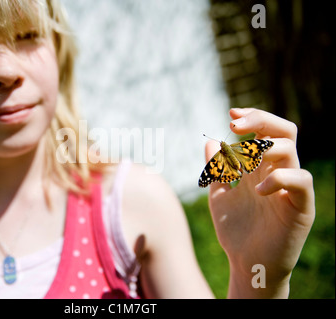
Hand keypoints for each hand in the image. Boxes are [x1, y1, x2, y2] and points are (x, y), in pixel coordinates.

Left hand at [205, 108, 314, 297]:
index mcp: (260, 168)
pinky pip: (301, 181)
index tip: (231, 114)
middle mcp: (278, 173)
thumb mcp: (219, 195)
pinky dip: (278, 178)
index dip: (253, 118)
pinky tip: (256, 190)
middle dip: (260, 121)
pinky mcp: (300, 207)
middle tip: (235, 125)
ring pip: (291, 151)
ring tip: (242, 162)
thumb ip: (217, 170)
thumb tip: (209, 141)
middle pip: (283, 132)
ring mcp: (290, 189)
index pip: (266, 131)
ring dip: (264, 148)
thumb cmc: (236, 230)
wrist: (246, 262)